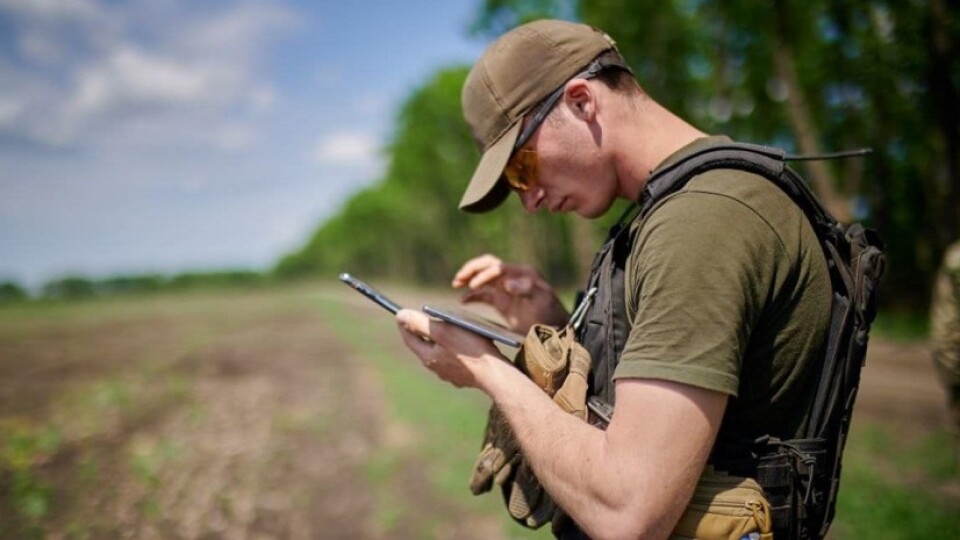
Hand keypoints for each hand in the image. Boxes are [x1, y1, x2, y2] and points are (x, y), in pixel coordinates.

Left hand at [395, 308, 504, 389]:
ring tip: (446, 329)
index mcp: (428, 357)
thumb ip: (419, 323)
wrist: (494, 373)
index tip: (401, 314)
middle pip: (424, 347)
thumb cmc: (470, 349)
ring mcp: (450, 374)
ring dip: (440, 342)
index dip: (404, 325)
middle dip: (423, 333)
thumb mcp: (442, 330)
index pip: (409, 339)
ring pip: (440, 354)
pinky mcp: (464, 376)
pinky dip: (455, 351)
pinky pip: (455, 361)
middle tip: (424, 319)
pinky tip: (464, 345)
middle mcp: (436, 368)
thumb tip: (400, 316)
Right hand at [453, 254, 568, 332]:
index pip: (498, 267)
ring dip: (469, 279)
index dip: (484, 274)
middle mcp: (513, 278)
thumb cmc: (551, 314)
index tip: (474, 285)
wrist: (556, 332)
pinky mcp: (502, 302)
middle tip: (458, 279)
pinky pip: (483, 295)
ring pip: (483, 278)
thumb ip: (527, 290)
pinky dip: (472, 296)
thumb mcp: (542, 301)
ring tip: (456, 284)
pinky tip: (463, 301)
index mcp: (523, 274)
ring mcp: (506, 290)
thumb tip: (508, 284)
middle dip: (472, 270)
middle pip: (487, 266)